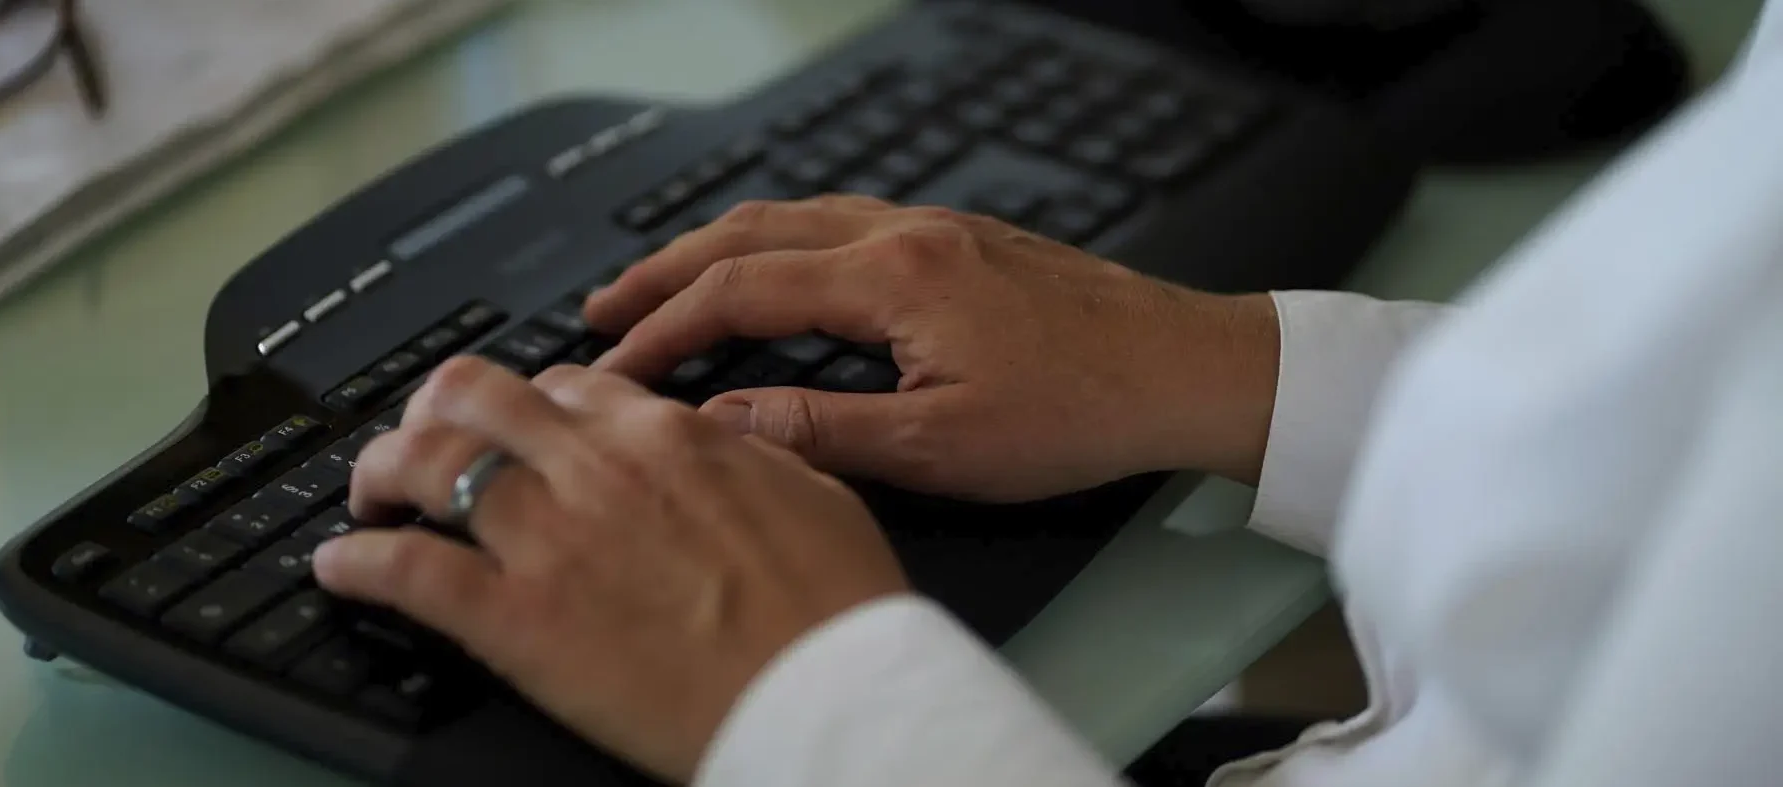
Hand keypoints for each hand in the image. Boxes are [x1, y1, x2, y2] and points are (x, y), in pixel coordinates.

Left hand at [312, 357, 908, 783]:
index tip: (519, 425)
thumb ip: (747, 453)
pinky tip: (341, 568)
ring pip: (425, 463)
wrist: (831, 696)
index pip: (568, 383)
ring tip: (371, 497)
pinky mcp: (517, 620)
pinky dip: (359, 564)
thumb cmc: (836, 610)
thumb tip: (721, 437)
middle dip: (435, 410)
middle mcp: (597, 468)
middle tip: (423, 441)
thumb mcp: (813, 491)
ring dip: (382, 472)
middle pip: (476, 397)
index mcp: (669, 435)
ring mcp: (551, 539)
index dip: (530, 401)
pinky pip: (407, 572)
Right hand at [586, 196, 1280, 499]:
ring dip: (721, 251)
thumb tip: (725, 425)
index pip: (741, 292)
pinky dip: (781, 246)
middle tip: (606, 308)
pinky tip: (778, 273)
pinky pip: (841, 223)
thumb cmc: (1084, 411)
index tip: (613, 366)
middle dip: (668, 271)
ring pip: (796, 218)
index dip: (665, 331)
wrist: (1189, 369)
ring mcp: (936, 229)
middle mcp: (907, 233)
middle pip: (753, 234)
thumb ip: (824, 433)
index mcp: (895, 277)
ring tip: (668, 286)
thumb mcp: (944, 448)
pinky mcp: (961, 241)